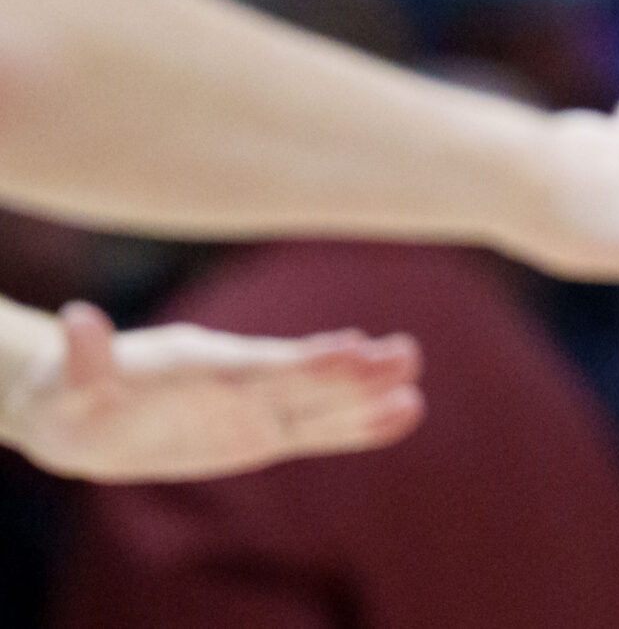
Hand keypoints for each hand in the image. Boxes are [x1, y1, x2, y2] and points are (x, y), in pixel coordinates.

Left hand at [0, 301, 421, 481]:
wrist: (86, 408)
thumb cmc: (73, 395)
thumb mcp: (68, 383)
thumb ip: (85, 356)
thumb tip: (77, 319)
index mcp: (199, 366)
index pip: (260, 363)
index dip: (305, 359)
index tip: (352, 346)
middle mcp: (238, 381)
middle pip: (301, 378)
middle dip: (349, 370)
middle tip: (404, 354)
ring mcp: (254, 406)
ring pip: (318, 402)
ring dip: (364, 393)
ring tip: (415, 380)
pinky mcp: (261, 434)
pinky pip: (316, 431)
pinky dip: (357, 425)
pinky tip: (403, 413)